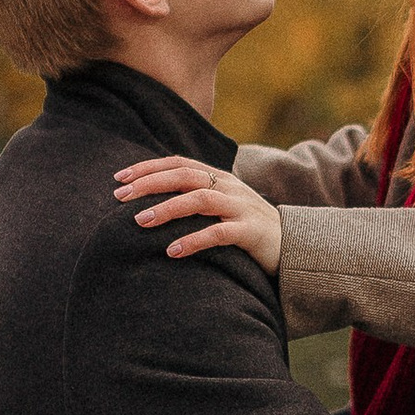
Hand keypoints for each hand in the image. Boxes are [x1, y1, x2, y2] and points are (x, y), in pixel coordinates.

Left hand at [113, 155, 282, 271]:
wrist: (295, 247)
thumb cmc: (249, 229)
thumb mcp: (223, 207)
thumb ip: (196, 198)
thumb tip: (153, 202)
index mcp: (220, 178)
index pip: (179, 163)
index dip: (148, 167)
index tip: (119, 178)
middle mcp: (229, 187)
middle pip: (185, 175)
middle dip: (149, 183)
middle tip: (120, 197)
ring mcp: (241, 208)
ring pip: (199, 199)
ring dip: (167, 209)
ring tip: (140, 221)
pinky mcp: (250, 232)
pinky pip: (219, 233)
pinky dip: (194, 240)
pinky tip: (172, 251)